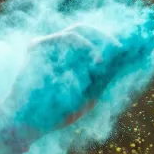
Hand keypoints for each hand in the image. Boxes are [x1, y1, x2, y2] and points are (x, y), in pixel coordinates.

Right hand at [0, 24, 126, 141]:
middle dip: (105, 38)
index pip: (89, 43)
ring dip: (96, 44)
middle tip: (121, 50)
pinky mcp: (37, 46)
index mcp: (65, 60)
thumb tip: (123, 61)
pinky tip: (97, 59)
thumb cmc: (54, 115)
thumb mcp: (87, 97)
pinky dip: (86, 46)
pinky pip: (68, 37)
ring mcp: (46, 47)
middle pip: (85, 31)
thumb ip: (102, 79)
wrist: (26, 122)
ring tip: (105, 61)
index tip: (127, 51)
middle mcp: (56, 50)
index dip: (108, 43)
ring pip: (78, 31)